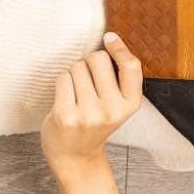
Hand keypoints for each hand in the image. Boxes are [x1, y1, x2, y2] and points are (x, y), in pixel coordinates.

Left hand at [41, 32, 143, 176]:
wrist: (75, 155)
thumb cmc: (95, 120)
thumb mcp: (119, 103)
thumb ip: (119, 76)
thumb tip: (110, 38)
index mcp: (130, 104)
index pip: (131, 66)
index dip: (119, 47)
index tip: (109, 38)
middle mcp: (112, 110)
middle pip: (98, 59)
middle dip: (89, 62)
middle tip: (88, 81)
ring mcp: (88, 114)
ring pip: (77, 67)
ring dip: (74, 74)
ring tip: (76, 93)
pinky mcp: (66, 115)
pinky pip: (62, 78)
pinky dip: (62, 83)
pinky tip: (65, 98)